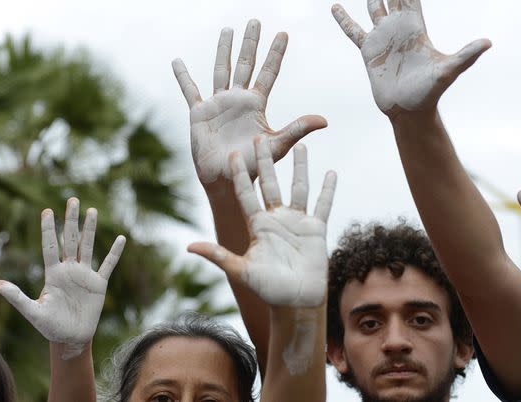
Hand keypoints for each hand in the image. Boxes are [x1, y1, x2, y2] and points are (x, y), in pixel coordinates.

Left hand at [0, 198, 124, 356]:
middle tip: (72, 199)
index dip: (48, 229)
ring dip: (89, 229)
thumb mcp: (33, 312)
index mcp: (53, 274)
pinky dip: (114, 252)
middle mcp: (69, 269)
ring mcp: (85, 275)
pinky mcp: (99, 283)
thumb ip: (17, 297)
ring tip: (91, 210)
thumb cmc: (50, 326)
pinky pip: (108, 264)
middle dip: (70, 220)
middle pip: (69, 239)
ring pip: (88, 246)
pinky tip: (120, 238)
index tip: (46, 211)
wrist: (70, 338)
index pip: (50, 246)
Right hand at [172, 19, 326, 186]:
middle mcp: (238, 100)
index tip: (283, 34)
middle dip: (251, 43)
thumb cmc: (254, 166)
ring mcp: (218, 104)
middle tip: (255, 21)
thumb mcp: (277, 145)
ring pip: (221, 70)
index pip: (268, 72)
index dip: (276, 53)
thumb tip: (325, 120)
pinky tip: (177, 61)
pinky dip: (183, 77)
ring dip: (223, 50)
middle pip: (246, 64)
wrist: (227, 179)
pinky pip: (190, 91)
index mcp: (257, 105)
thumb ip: (298, 129)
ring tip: (227, 30)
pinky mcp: (199, 113)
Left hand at [188, 137, 336, 306]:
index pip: (246, 194)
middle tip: (260, 136)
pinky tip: (330, 172)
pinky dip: (327, 189)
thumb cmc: (268, 289)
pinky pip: (323, 204)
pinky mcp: (316, 229)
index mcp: (257, 225)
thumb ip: (219, 256)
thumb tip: (189, 247)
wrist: (295, 302)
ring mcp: (297, 222)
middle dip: (266, 161)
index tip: (233, 154)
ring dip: (299, 167)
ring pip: (299, 187)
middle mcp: (276, 219)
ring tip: (299, 146)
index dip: (240, 175)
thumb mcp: (241, 271)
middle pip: (270, 183)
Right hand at [331, 0, 490, 113]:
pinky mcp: (368, 52)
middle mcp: (398, 29)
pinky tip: (336, 8)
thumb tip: (488, 43)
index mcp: (416, 28)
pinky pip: (353, 31)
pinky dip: (344, 19)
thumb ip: (466, 55)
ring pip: (374, 9)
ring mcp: (382, 39)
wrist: (409, 110)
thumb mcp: (449, 70)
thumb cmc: (430, 92)